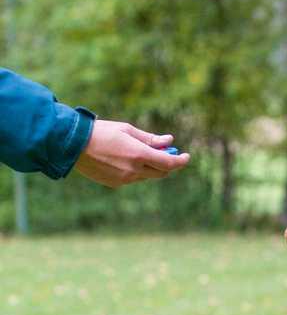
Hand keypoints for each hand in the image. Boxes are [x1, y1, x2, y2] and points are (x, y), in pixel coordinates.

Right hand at [74, 120, 189, 187]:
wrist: (72, 144)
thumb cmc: (101, 131)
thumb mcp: (127, 130)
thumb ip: (150, 138)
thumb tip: (169, 140)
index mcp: (139, 155)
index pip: (168, 164)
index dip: (180, 161)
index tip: (186, 156)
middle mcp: (134, 170)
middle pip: (161, 173)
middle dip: (167, 164)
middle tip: (168, 154)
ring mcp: (125, 179)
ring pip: (146, 176)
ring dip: (150, 167)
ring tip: (141, 152)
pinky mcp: (115, 184)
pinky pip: (133, 179)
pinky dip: (136, 170)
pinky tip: (124, 159)